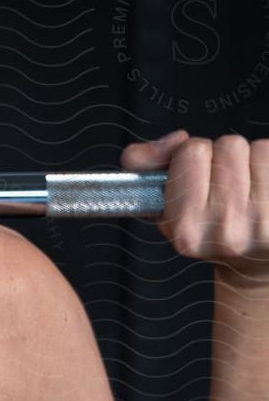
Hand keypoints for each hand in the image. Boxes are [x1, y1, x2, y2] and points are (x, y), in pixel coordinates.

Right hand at [121, 130, 268, 279]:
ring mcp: (261, 223)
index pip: (191, 151)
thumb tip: (176, 139)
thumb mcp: (162, 203)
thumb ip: (144, 164)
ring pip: (257, 148)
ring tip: (247, 190)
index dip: (193, 157)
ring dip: (252, 161)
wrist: (251, 261)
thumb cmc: (206, 227)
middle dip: (227, 159)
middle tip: (226, 188)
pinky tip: (265, 191)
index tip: (196, 180)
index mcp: (186, 229)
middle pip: (229, 145)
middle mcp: (224, 229)